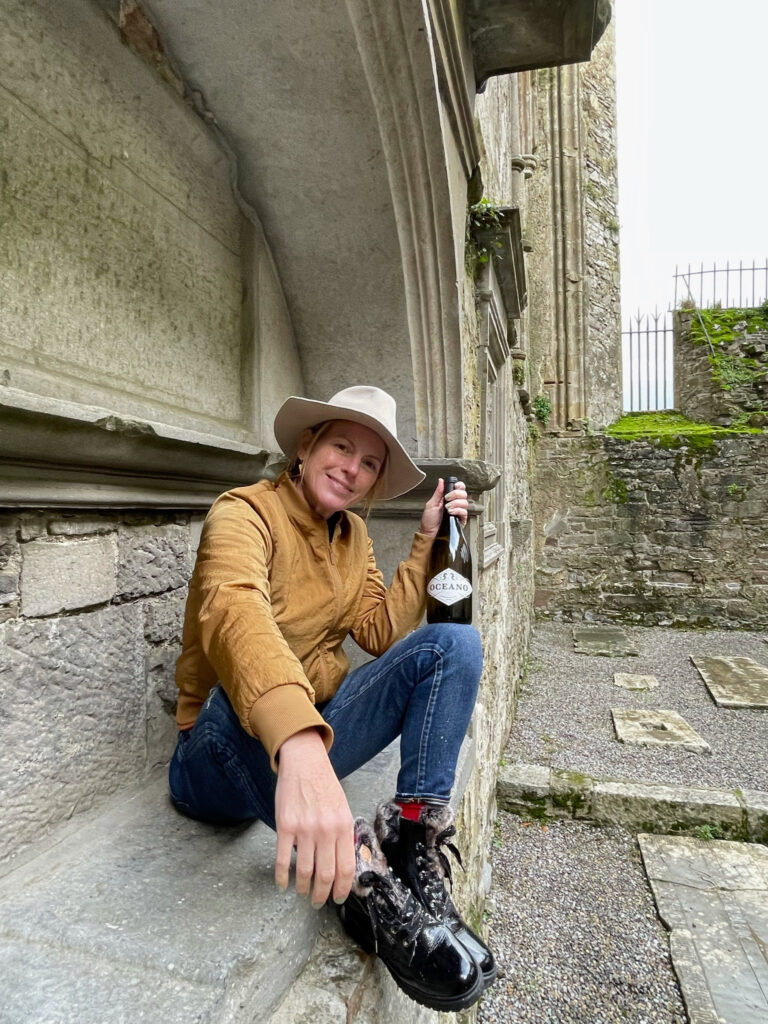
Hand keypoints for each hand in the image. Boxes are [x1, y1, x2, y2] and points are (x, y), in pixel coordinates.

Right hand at [274, 728, 354, 907]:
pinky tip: (283, 883)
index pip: (346, 868)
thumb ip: (344, 835)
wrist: (305, 763)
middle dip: (322, 895)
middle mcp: (326, 830)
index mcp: (344, 826)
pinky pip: (283, 860)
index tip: (338, 898)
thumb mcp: (343, 808)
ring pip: (304, 871)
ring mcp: (305, 829)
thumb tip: (344, 864)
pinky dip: (282, 877)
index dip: (343, 888)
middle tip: (318, 902)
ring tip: (302, 892)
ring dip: (303, 888)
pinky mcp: (285, 826)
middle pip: (325, 875)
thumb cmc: (324, 786)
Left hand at [419, 478, 468, 537]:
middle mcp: (455, 504)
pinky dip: (457, 510)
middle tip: (447, 499)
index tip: (454, 487)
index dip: (459, 486)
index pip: (460, 488)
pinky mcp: (461, 520)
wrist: (429, 533)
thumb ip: (438, 492)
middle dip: (455, 494)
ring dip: (455, 503)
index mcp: (449, 499)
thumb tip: (441, 481)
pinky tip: (451, 512)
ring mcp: (458, 512)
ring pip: (465, 502)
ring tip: (447, 508)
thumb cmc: (429, 521)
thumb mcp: (431, 504)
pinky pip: (464, 512)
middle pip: (464, 494)